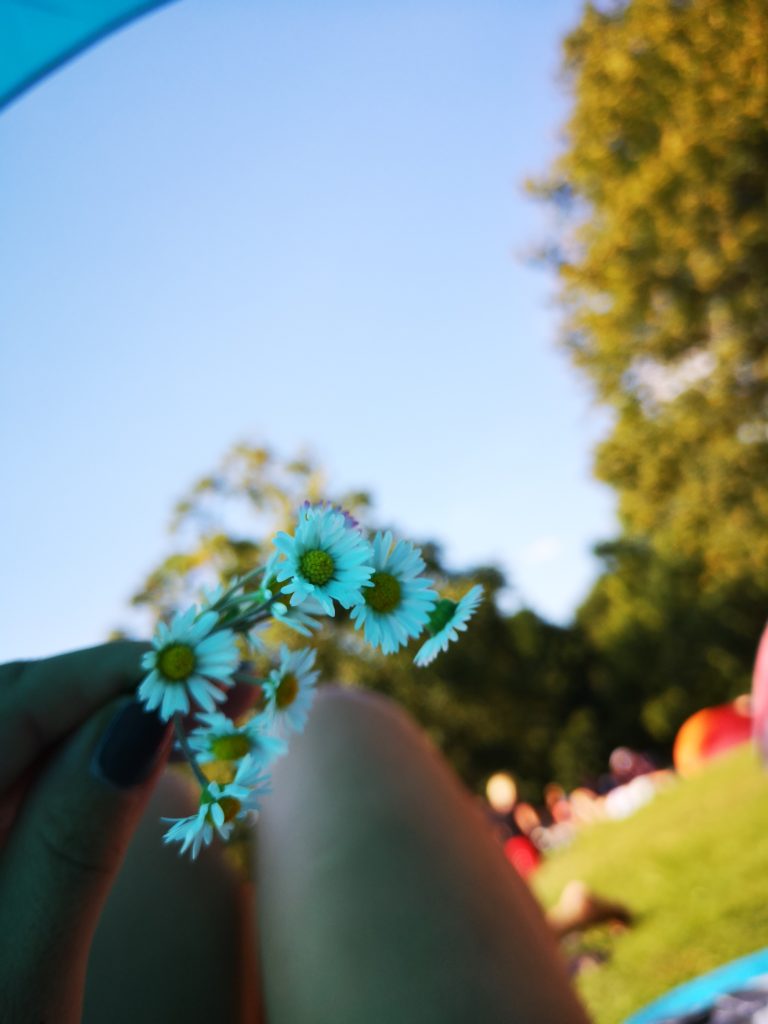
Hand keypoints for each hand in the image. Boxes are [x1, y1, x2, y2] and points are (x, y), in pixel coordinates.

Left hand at [0, 643, 171, 1023]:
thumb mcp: (21, 979)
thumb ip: (72, 842)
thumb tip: (145, 718)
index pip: (11, 704)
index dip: (109, 673)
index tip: (205, 670)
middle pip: (11, 703)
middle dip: (113, 689)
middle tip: (221, 698)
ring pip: (19, 733)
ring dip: (103, 719)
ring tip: (192, 723)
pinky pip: (19, 776)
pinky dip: (79, 758)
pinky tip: (131, 763)